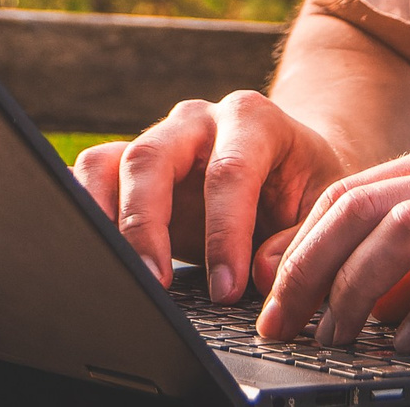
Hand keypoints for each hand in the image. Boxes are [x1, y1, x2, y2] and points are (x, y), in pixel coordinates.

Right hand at [72, 91, 353, 300]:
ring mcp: (161, 138)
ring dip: (104, 217)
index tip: (227, 290)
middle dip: (147, 224)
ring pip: (112, 162)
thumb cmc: (308, 186)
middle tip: (154, 283)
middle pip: (153, 156)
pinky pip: (94, 173)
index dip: (225, 233)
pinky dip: (84, 207)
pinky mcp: (133, 162)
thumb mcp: (325, 207)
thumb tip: (261, 273)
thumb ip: (301, 237)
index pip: (228, 171)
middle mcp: (199, 120)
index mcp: (254, 120)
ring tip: (111, 269)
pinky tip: (87, 247)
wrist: (292, 165)